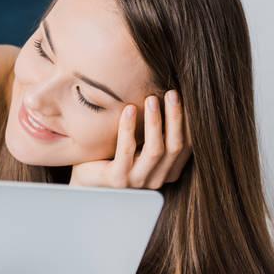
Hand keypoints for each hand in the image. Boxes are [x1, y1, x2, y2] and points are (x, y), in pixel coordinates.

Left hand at [70, 91, 190, 188]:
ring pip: (155, 150)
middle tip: (172, 93)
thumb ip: (154, 130)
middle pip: (175, 146)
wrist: (84, 179)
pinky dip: (128, 128)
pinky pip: (126, 151)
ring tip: (151, 98)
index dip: (188, 122)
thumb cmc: (113, 156)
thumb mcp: (138, 142)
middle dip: (176, 118)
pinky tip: (129, 109)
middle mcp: (157, 179)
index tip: (186, 97)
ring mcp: (138, 181)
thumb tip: (168, 95)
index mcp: (167, 171)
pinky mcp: (118, 179)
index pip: (186, 145)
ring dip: (155, 122)